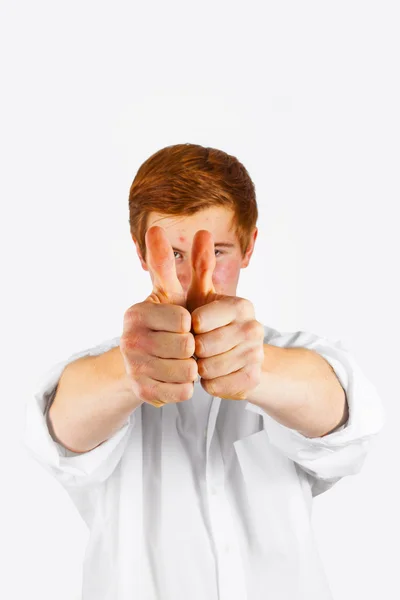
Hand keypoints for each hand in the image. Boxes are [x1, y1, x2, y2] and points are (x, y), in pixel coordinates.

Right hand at [120, 226, 197, 407]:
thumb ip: (165, 263)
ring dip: (191, 367)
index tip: (183, 324)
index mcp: (136, 314)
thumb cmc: (163, 321)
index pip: (185, 321)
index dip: (192, 324)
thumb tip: (156, 227)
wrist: (141, 361)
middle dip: (193, 347)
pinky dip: (185, 385)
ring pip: (187, 372)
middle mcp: (129, 341)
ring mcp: (133, 369)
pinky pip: (182, 391)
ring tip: (181, 360)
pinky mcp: (141, 392)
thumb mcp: (167, 293)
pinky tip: (175, 376)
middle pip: (187, 348)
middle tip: (184, 345)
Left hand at [186, 230, 264, 400]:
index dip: (190, 327)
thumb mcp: (201, 295)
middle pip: (203, 347)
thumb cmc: (211, 322)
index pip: (200, 321)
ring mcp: (256, 355)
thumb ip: (199, 265)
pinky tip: (215, 373)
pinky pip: (216, 386)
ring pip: (209, 368)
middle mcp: (254, 328)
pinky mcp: (253, 380)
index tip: (194, 327)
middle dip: (193, 349)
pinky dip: (209, 382)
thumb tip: (203, 231)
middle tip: (198, 345)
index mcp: (242, 305)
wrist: (239, 358)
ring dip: (200, 367)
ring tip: (206, 359)